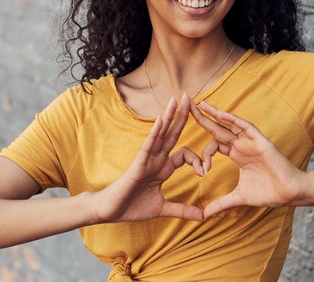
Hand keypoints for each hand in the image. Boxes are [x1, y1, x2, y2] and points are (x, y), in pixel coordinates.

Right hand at [92, 94, 204, 222]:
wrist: (110, 212)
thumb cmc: (132, 207)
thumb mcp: (162, 209)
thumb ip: (182, 210)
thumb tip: (202, 217)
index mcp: (163, 168)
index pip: (184, 154)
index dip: (197, 160)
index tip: (203, 173)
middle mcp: (156, 159)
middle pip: (172, 134)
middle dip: (182, 116)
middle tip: (190, 97)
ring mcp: (146, 160)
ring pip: (160, 134)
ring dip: (169, 116)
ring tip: (176, 99)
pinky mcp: (137, 164)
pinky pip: (148, 145)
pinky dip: (155, 133)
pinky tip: (161, 120)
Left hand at [190, 101, 308, 217]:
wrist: (290, 193)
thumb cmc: (268, 193)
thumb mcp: (239, 198)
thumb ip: (221, 203)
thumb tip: (205, 216)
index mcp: (236, 155)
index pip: (214, 145)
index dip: (204, 155)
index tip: (202, 171)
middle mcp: (241, 145)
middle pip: (217, 128)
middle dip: (202, 118)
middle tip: (186, 106)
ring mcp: (250, 141)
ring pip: (228, 123)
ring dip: (214, 113)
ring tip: (198, 104)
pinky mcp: (259, 140)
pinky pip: (244, 126)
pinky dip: (231, 119)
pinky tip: (219, 113)